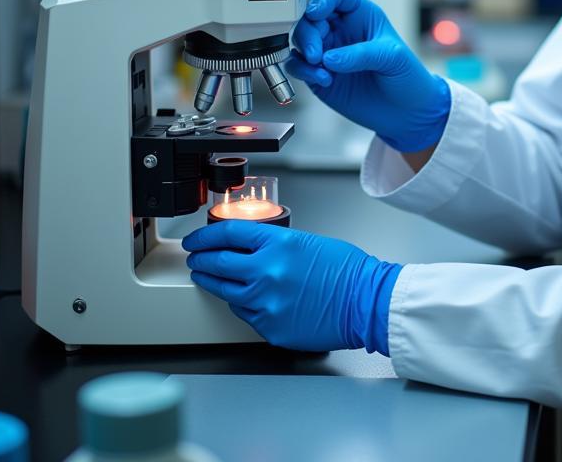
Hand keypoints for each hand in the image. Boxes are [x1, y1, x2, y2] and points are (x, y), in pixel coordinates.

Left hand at [182, 220, 401, 354]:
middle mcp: (266, 273)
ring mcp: (266, 303)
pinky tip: (243, 299)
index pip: (228, 234)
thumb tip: (252, 248)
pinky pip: (245, 314)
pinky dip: (242, 304)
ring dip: (214, 283)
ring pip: (226, 292)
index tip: (197, 239)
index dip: (206, 236)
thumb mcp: (308, 242)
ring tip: (209, 278)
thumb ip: (276, 245)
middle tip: (196, 258)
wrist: (365, 302)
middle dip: (202, 260)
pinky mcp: (270, 328)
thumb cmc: (346, 271)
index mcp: (278, 244)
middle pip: (218, 264)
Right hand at [285, 0, 450, 151]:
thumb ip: (361, 54)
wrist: (406, 112)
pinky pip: (297, 66)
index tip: (316, 13)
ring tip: (320, 68)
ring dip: (303, 52)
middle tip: (315, 53)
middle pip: (311, 17)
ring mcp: (328, 52)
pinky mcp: (318, 74)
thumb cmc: (406, 76)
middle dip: (308, 33)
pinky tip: (322, 79)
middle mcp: (340, 30)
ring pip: (299, 40)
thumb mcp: (392, 58)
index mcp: (360, 15)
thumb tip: (329, 59)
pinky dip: (302, 70)